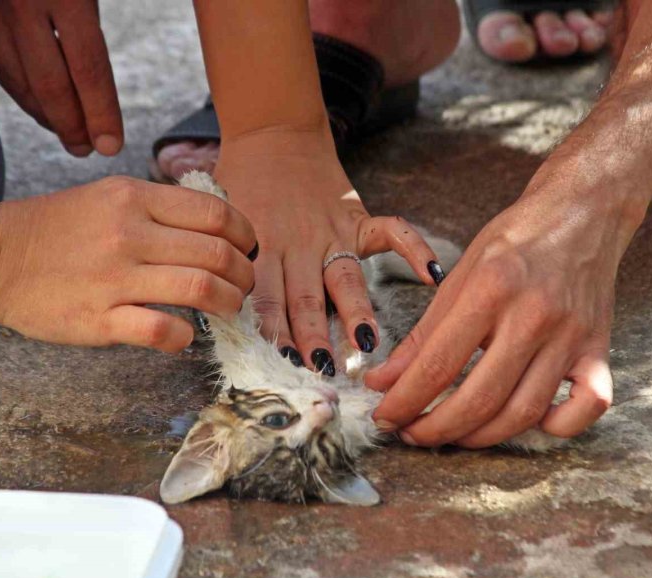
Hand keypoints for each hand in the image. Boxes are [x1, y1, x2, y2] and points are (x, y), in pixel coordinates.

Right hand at [0, 0, 122, 156]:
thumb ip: (91, 19)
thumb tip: (99, 78)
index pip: (88, 69)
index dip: (101, 114)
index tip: (110, 146)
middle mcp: (21, 4)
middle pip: (49, 86)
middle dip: (70, 126)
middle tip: (87, 149)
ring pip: (16, 79)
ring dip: (43, 115)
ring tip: (66, 133)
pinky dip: (19, 89)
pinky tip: (36, 102)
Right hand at [0, 176, 256, 350]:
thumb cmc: (57, 228)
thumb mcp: (109, 196)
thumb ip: (159, 207)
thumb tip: (217, 226)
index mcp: (135, 199)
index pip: (215, 213)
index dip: (245, 234)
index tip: (248, 249)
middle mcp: (129, 234)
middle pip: (217, 253)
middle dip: (245, 274)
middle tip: (245, 286)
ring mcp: (114, 278)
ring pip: (200, 289)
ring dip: (229, 304)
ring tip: (230, 309)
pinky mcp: (98, 319)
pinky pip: (161, 330)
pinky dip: (184, 336)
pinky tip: (184, 335)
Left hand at [214, 130, 439, 374]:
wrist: (271, 134)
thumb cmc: (241, 185)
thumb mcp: (221, 224)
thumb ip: (226, 265)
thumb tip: (218, 314)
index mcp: (260, 249)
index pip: (265, 300)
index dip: (272, 333)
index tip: (279, 365)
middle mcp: (297, 245)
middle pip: (306, 298)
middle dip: (313, 337)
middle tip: (321, 370)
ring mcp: (332, 232)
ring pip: (344, 278)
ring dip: (355, 312)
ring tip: (365, 344)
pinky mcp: (357, 216)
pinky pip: (392, 231)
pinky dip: (415, 248)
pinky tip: (433, 273)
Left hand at [366, 181, 635, 445]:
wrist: (583, 212)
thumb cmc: (515, 241)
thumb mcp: (459, 275)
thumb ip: (421, 334)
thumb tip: (383, 381)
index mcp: (491, 288)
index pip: (437, 364)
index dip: (404, 401)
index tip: (385, 417)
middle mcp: (534, 314)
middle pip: (480, 398)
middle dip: (436, 428)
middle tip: (412, 434)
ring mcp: (572, 335)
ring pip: (525, 412)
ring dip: (481, 436)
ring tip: (453, 434)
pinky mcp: (600, 348)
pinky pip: (590, 406)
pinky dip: (558, 426)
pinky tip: (529, 421)